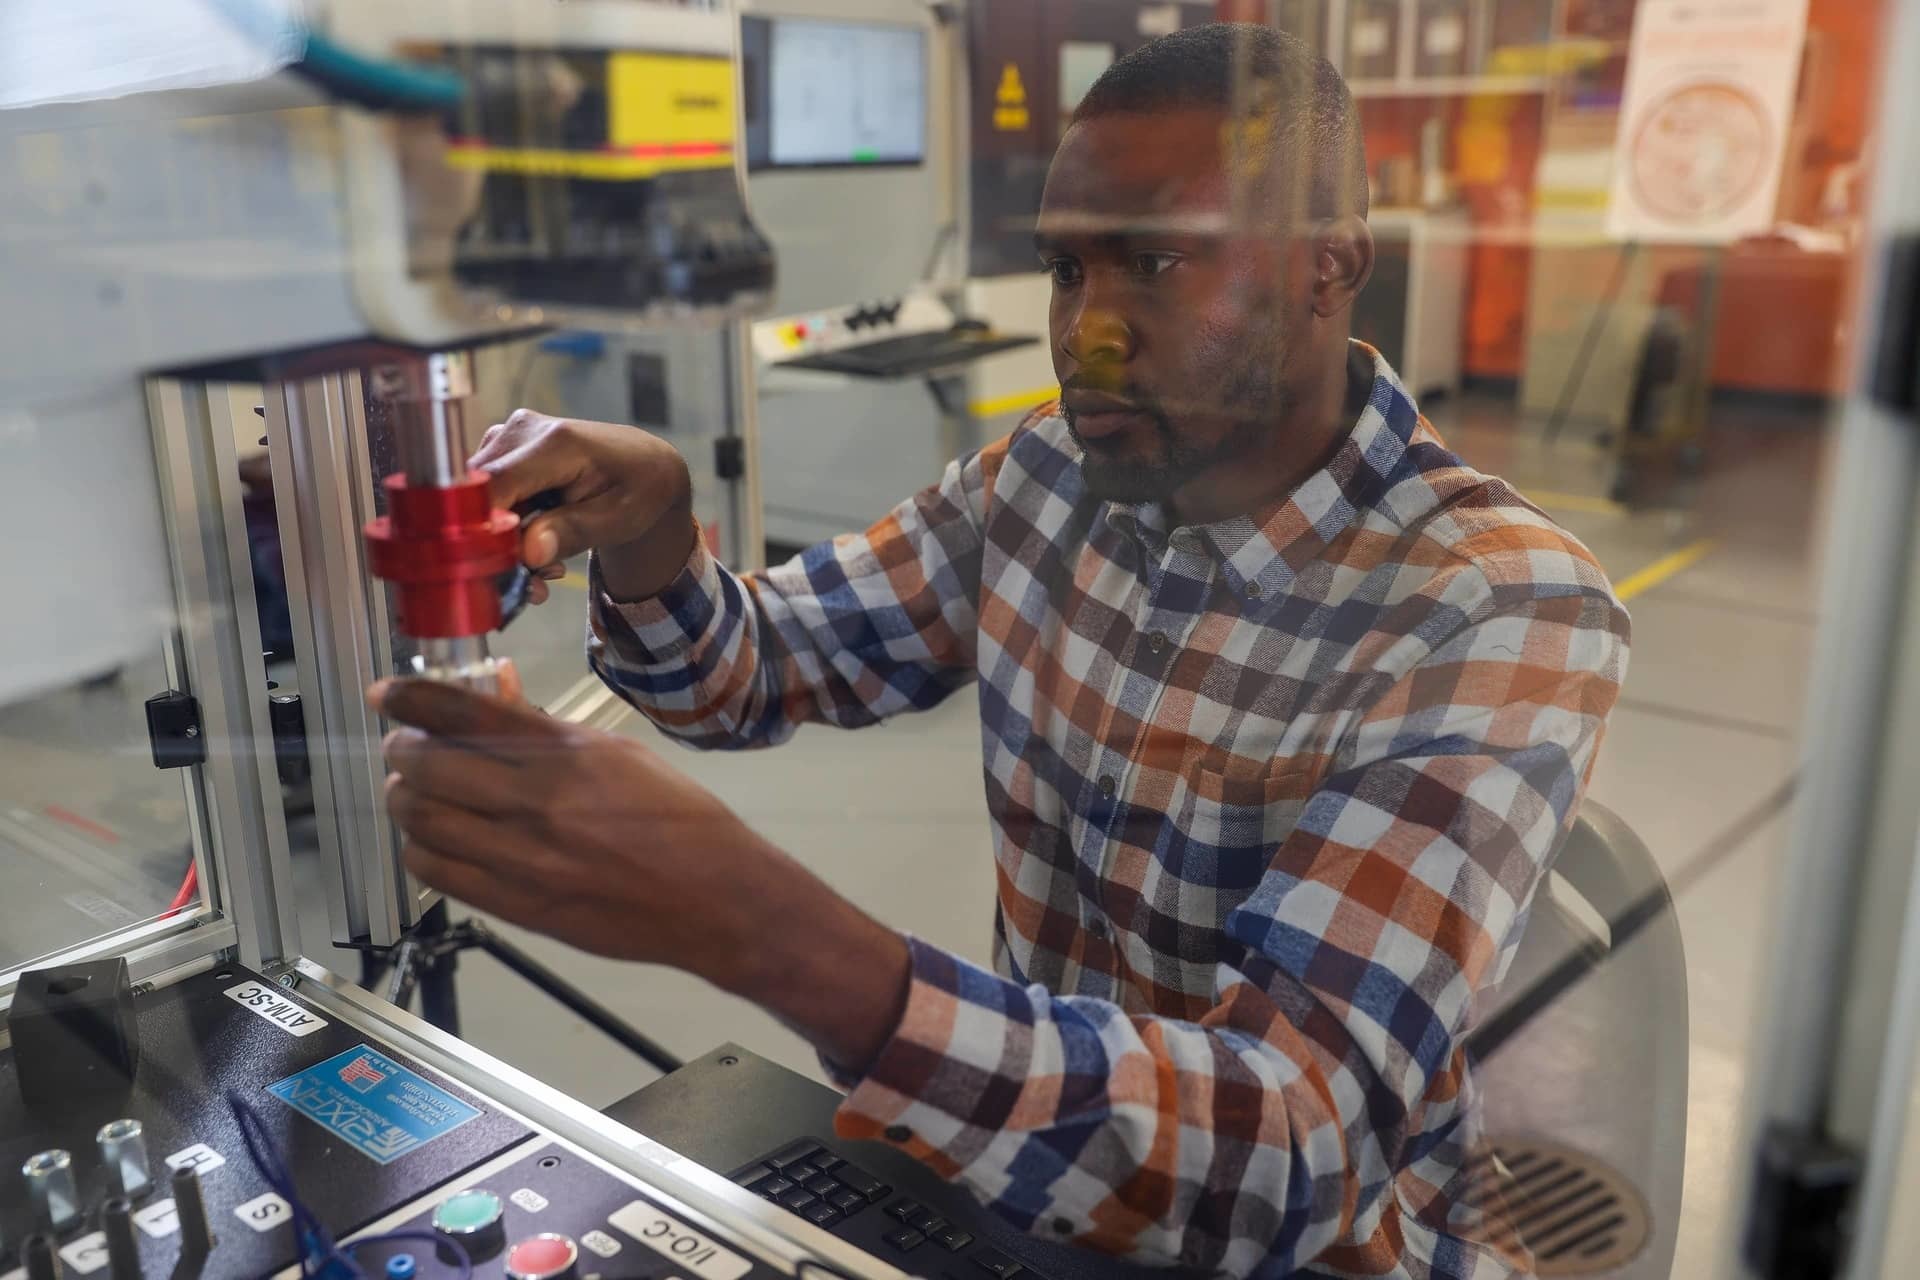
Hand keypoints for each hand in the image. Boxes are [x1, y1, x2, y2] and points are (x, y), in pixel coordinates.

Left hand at [369, 678, 911, 1065]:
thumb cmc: (678, 818)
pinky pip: (439, 873)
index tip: (383, 693)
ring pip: (421, 821)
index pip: (461, 713)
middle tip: (402, 748)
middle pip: (426, 766)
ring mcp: (524, 859)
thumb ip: (548, 732)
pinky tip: (433, 840)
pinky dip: (421, 850)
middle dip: (401, 751)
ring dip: (404, 801)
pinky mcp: (518, 907)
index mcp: (566, 754)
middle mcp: (538, 802)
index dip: (408, 698)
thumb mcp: (618, 753)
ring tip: (412, 794)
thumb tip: (491, 699)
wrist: (714, 898)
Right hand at [473, 408, 696, 602]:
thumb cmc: (638, 489)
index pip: (494, 485)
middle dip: (498, 546)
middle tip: (537, 583)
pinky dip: (504, 527)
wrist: (644, 464)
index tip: (502, 569)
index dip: (485, 529)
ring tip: (546, 567)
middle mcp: (522, 431)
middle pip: (479, 495)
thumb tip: (529, 552)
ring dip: (503, 541)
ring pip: (477, 499)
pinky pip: (484, 495)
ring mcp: (507, 437)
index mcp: (557, 443)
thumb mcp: (619, 519)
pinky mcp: (500, 450)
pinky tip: (537, 544)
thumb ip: (573, 532)